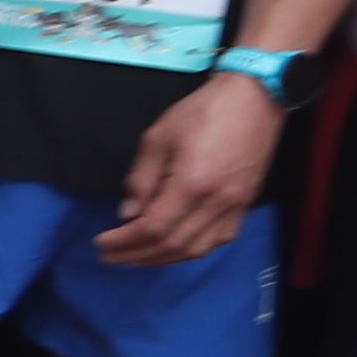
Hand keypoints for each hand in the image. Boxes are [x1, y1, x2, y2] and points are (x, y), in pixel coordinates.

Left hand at [99, 70, 280, 266]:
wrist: (254, 99)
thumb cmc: (202, 112)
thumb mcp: (158, 138)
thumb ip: (141, 179)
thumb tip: (127, 213)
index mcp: (192, 183)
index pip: (154, 227)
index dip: (125, 240)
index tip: (102, 242)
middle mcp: (217, 202)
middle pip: (174, 244)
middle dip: (138, 255)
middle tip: (112, 256)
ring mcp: (236, 206)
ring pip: (197, 248)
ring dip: (164, 258)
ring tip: (137, 257)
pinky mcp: (246, 204)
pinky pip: (219, 239)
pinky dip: (192, 249)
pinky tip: (173, 247)